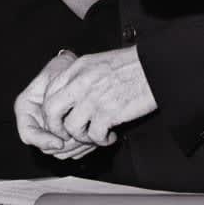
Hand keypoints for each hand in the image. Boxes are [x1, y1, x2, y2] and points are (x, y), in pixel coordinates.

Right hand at [14, 52, 96, 158]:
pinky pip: (70, 151)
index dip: (43, 141)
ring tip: (91, 138)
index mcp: (25, 107)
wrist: (77, 68)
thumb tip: (55, 121)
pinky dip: (82, 148)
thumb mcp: (55, 77)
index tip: (60, 142)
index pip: (28, 134)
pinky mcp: (63, 136)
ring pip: (59, 152)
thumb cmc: (64, 68)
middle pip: (45, 147)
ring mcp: (49, 131)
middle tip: (82, 139)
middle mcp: (35, 122)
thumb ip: (52, 98)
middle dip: (64, 146)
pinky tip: (93, 139)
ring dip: (75, 148)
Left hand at [39, 47, 157, 147]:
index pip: (49, 91)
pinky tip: (110, 137)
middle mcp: (81, 82)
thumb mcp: (98, 63)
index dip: (50, 110)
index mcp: (78, 68)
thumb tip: (69, 95)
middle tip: (68, 134)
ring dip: (83, 137)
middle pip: (51, 110)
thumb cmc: (131, 66)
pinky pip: (95, 136)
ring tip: (95, 135)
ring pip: (72, 127)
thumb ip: (80, 77)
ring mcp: (94, 97)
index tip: (59, 119)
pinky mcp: (109, 112)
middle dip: (56, 127)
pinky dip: (101, 141)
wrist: (155, 67)